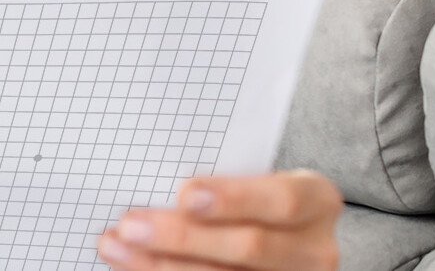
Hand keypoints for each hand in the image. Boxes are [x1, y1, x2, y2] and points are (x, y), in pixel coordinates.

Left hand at [98, 171, 342, 270]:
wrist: (282, 232)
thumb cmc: (253, 192)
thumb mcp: (253, 175)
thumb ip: (218, 173)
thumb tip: (149, 175)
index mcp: (317, 201)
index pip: (283, 201)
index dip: (234, 199)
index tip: (185, 194)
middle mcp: (315, 250)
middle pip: (250, 247)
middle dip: (183, 237)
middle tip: (130, 225)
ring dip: (162, 265)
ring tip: (116, 247)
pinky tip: (134, 267)